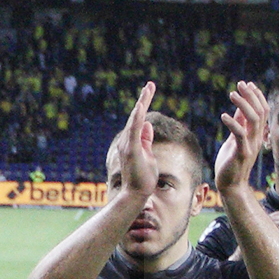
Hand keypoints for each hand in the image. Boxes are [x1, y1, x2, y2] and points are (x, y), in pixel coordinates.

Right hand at [111, 82, 156, 198]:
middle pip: (136, 116)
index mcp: (132, 142)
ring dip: (142, 104)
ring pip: (135, 120)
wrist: (135, 194)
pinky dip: (137, 118)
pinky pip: (134, 131)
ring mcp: (128, 145)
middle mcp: (127, 141)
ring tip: (148, 89)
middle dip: (143, 99)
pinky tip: (141, 107)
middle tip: (150, 85)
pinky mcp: (131, 150)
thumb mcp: (148, 155)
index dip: (144, 106)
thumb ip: (146, 140)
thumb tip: (147, 125)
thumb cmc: (142, 178)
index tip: (149, 92)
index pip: (138, 120)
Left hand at [215, 80, 268, 190]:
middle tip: (240, 84)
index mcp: (255, 135)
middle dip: (251, 96)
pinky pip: (240, 135)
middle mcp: (256, 138)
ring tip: (232, 94)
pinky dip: (233, 123)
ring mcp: (250, 146)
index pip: (262, 111)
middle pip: (260, 112)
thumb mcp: (235, 140)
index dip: (256, 96)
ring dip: (243, 105)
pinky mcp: (241, 154)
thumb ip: (239, 125)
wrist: (231, 186)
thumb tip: (239, 108)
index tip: (247, 84)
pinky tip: (224, 116)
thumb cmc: (231, 163)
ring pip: (253, 120)